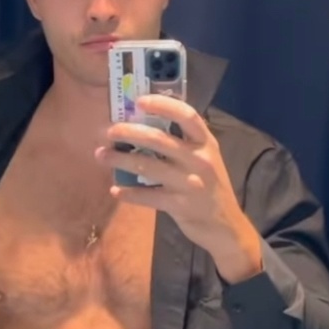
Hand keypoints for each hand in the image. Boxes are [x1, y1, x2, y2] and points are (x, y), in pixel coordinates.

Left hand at [96, 95, 261, 280]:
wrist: (226, 227)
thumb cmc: (212, 189)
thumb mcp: (207, 160)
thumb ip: (185, 144)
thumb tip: (146, 127)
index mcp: (206, 144)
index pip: (187, 116)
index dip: (162, 105)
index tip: (139, 101)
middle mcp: (199, 160)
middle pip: (159, 139)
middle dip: (129, 132)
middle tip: (110, 131)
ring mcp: (189, 183)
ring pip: (147, 166)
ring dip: (120, 159)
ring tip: (101, 155)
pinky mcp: (179, 205)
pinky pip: (147, 196)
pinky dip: (128, 194)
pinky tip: (115, 191)